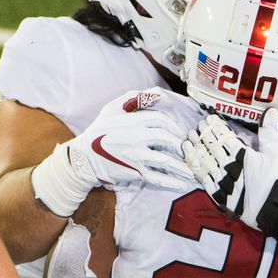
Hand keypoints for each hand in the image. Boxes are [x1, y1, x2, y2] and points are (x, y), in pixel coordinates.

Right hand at [32, 89, 194, 216]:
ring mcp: (137, 156)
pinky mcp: (135, 172)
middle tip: (189, 149)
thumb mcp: (111, 108)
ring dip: (182, 166)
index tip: (180, 132)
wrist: (83, 157)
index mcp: (134, 121)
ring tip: (194, 170)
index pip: (162, 120)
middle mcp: (138, 138)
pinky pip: (157, 178)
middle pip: (168, 139)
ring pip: (166, 160)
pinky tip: (182, 184)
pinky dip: (171, 182)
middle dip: (181, 144)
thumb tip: (153, 92)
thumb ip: (131, 97)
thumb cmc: (98, 131)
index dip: (174, 126)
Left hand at [183, 108, 277, 256]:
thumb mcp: (276, 152)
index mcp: (242, 155)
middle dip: (203, 137)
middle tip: (195, 127)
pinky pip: (205, 182)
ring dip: (196, 152)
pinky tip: (192, 163)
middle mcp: (229, 168)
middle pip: (212, 149)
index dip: (215, 127)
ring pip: (205, 164)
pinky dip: (197, 171)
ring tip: (187, 141)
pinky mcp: (221, 197)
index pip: (224, 138)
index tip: (208, 119)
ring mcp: (223, 183)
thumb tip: (269, 111)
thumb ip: (269, 131)